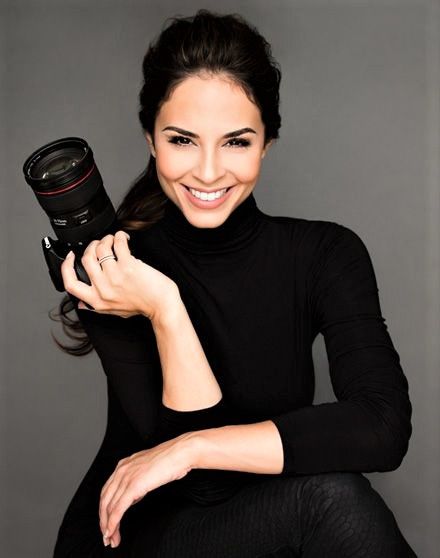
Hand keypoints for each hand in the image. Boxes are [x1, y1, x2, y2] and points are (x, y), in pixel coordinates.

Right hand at [60, 230, 178, 319]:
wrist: (162, 305)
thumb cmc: (142, 306)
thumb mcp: (113, 312)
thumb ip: (95, 307)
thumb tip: (80, 304)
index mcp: (97, 300)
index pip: (70, 284)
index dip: (66, 267)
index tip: (70, 257)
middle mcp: (103, 288)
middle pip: (85, 259)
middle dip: (91, 246)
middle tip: (99, 244)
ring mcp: (115, 276)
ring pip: (101, 249)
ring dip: (106, 239)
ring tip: (113, 240)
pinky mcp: (128, 266)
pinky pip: (118, 244)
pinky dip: (119, 237)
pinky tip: (123, 238)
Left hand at [100, 435, 194, 547]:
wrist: (181, 452)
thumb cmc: (171, 460)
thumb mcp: (148, 469)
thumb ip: (137, 480)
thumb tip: (133, 495)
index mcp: (124, 465)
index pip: (107, 491)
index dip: (105, 509)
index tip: (107, 522)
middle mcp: (121, 470)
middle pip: (104, 500)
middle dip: (103, 520)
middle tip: (106, 536)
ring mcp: (126, 477)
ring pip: (109, 506)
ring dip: (108, 526)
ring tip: (111, 540)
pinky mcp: (133, 486)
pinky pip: (118, 509)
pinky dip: (113, 523)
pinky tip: (113, 532)